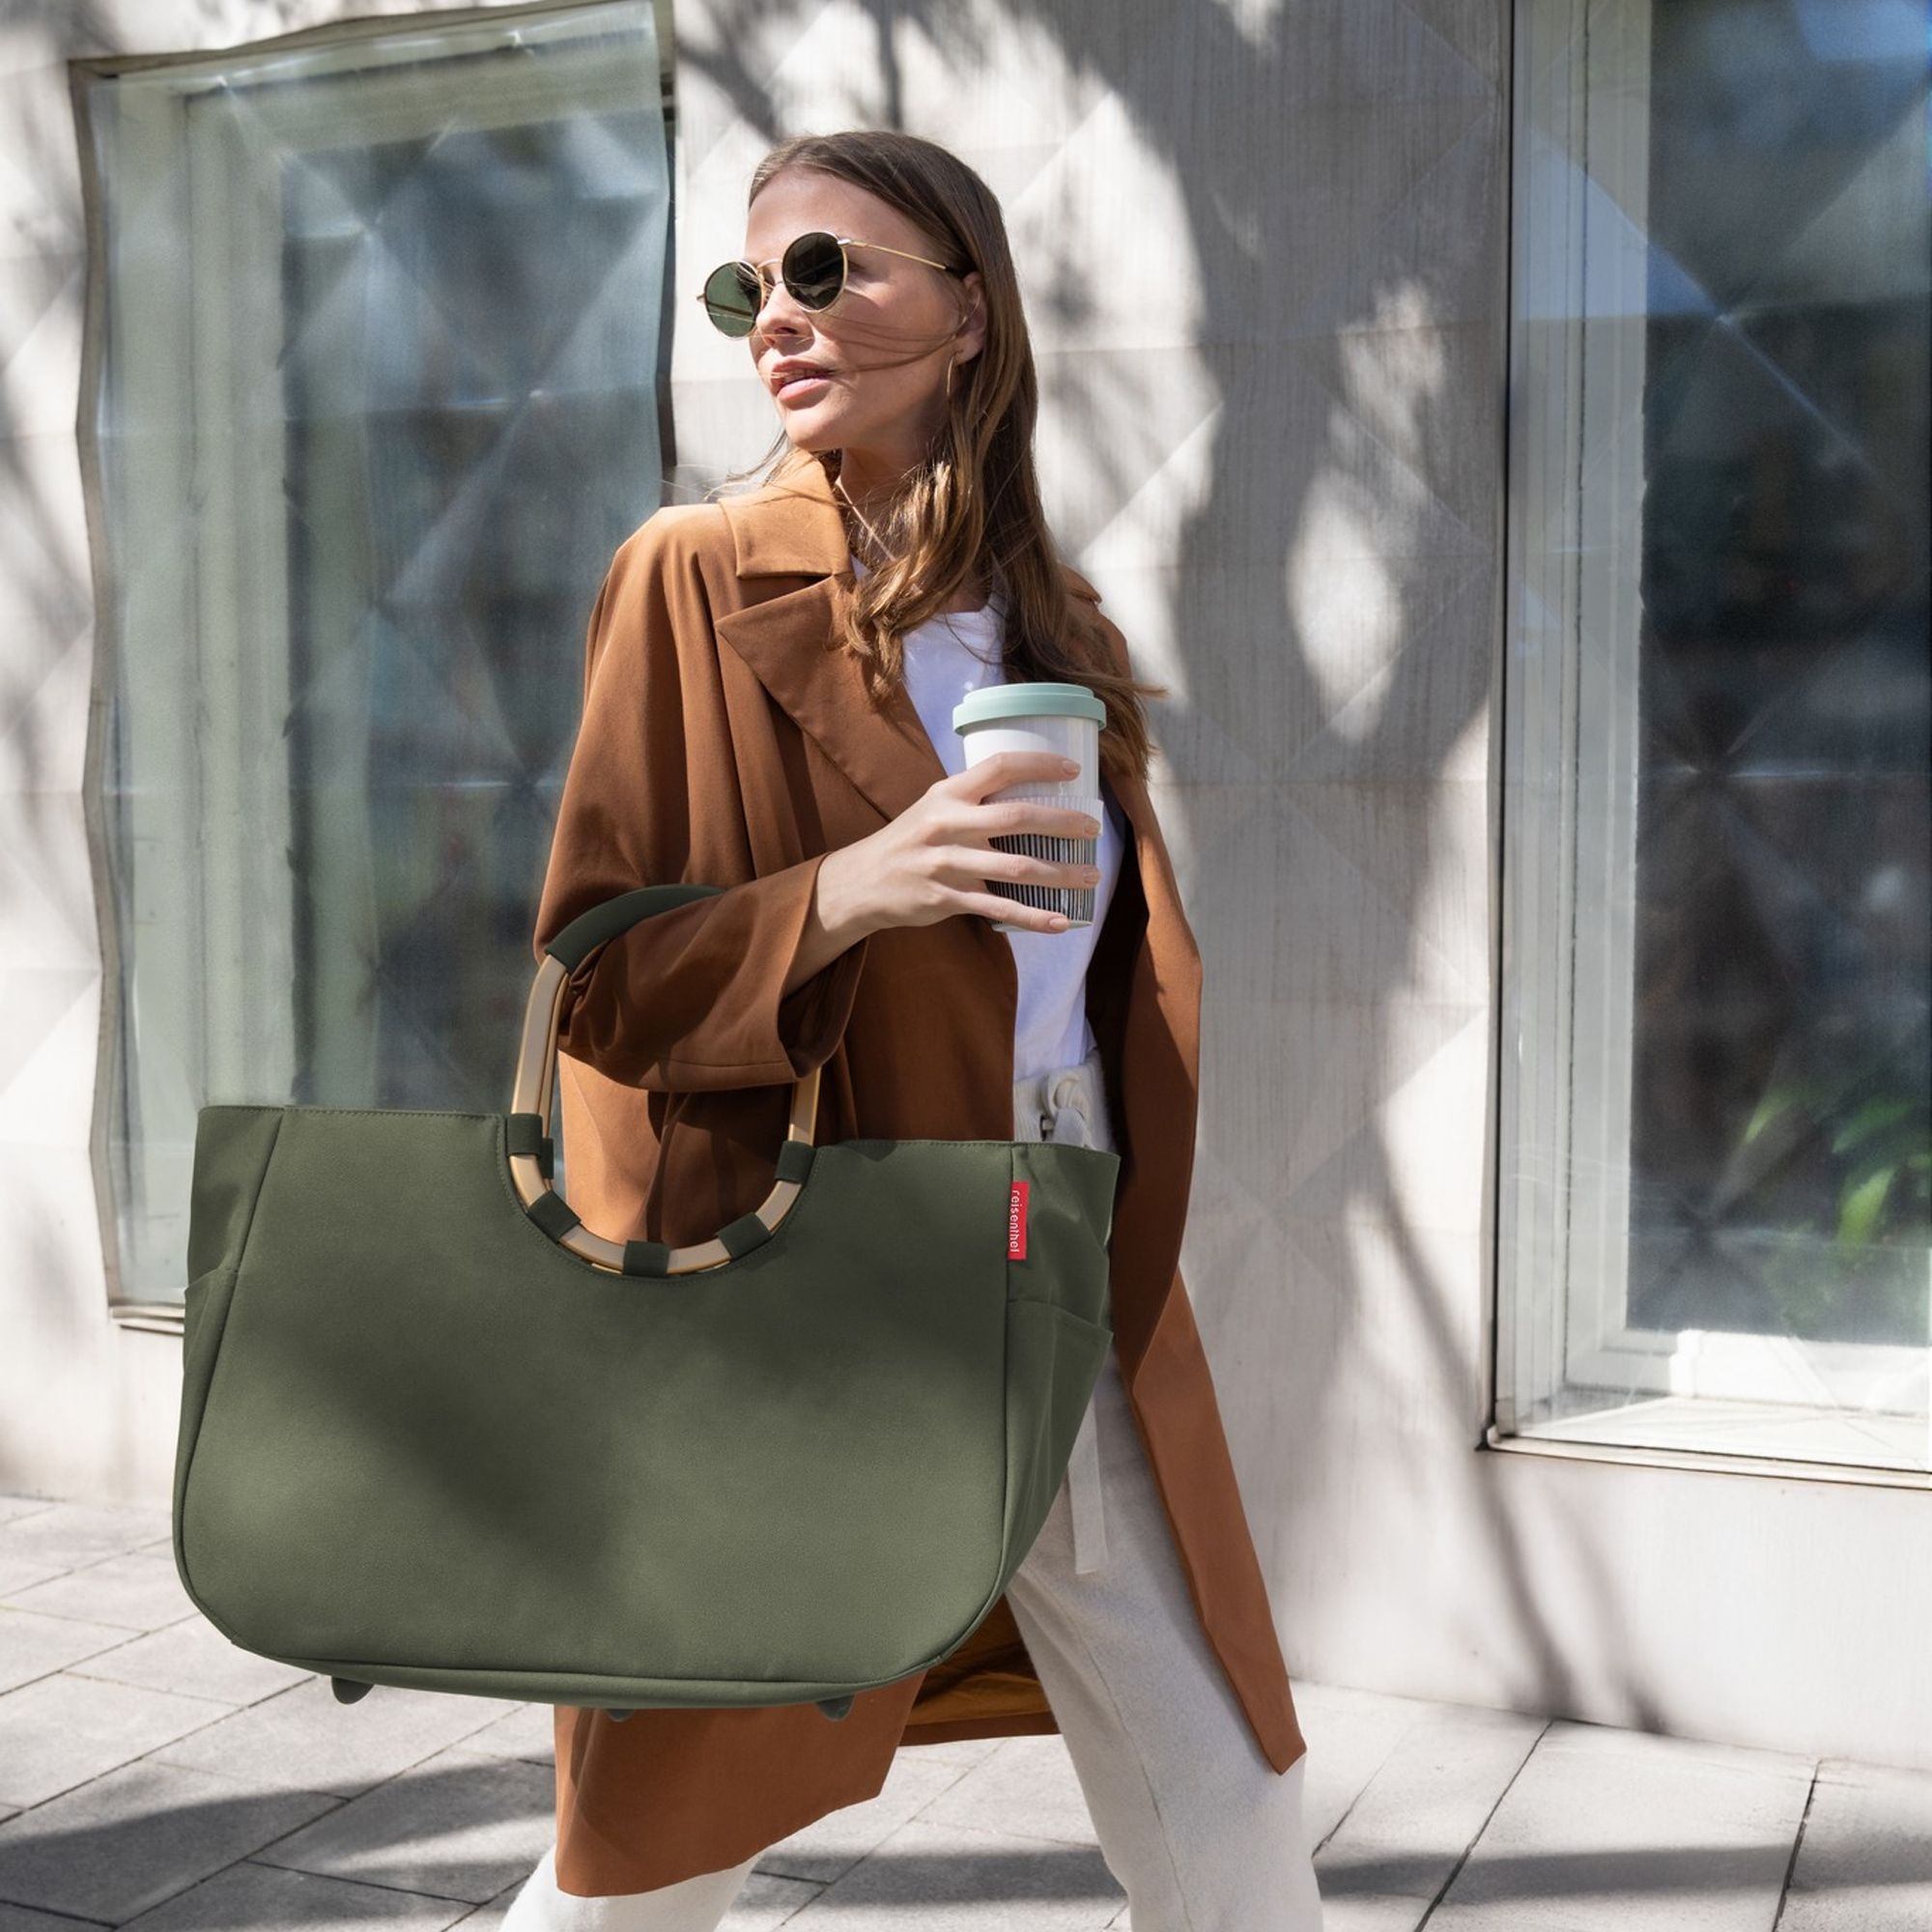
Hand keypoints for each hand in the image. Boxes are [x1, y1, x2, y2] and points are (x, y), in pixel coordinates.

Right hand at [819, 752, 1101, 937]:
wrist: (863, 880)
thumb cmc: (911, 840)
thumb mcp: (934, 806)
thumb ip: (974, 799)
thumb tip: (1031, 791)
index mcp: (948, 794)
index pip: (1000, 767)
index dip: (1041, 764)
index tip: (1075, 771)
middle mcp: (948, 824)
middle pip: (1016, 817)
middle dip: (1062, 821)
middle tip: (1092, 828)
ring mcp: (947, 863)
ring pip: (1015, 867)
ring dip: (1060, 873)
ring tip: (1091, 875)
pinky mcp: (946, 898)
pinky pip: (999, 908)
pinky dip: (1034, 917)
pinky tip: (1061, 921)